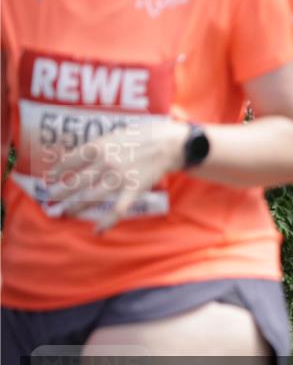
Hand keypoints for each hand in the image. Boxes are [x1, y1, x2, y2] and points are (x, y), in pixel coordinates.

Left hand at [46, 119, 187, 233]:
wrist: (170, 144)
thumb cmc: (143, 136)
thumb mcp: (115, 133)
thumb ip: (99, 145)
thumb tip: (80, 156)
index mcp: (98, 146)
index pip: (69, 161)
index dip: (56, 172)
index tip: (49, 179)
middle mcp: (105, 162)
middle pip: (75, 182)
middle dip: (60, 193)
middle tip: (51, 200)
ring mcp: (119, 177)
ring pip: (90, 197)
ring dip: (75, 207)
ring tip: (66, 213)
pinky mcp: (134, 189)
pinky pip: (117, 210)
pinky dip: (107, 222)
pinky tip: (97, 231)